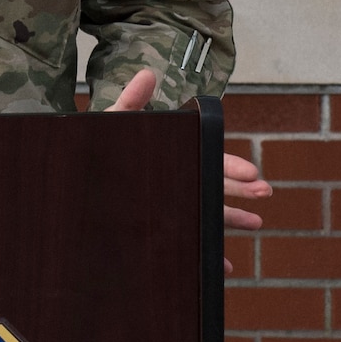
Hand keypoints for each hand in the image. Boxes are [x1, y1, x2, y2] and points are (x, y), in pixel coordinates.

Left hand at [107, 68, 269, 275]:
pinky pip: (190, 246)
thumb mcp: (113, 125)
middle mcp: (179, 182)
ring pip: (208, 214)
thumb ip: (131, 100)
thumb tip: (148, 73)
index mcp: (175, 156)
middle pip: (215, 186)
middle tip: (265, 192)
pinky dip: (208, 257)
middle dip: (241, 190)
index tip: (252, 172)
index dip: (232, 167)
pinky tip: (223, 268)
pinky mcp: (161, 231)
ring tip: (257, 223)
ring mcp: (172, 207)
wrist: (74, 185)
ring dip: (234, 219)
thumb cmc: (96, 152)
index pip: (209, 160)